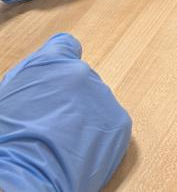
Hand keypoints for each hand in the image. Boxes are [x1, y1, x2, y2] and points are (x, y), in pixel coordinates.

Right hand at [0, 33, 130, 191]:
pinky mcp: (119, 122)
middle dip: (73, 101)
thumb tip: (45, 80)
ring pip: (97, 106)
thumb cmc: (9, 139)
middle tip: (54, 126)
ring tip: (63, 146)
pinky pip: (111, 127)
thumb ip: (35, 80)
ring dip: (86, 121)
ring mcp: (102, 96)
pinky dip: (100, 141)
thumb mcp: (10, 96)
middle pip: (82, 82)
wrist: (24, 176)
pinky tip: (79, 156)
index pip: (66, 46)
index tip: (61, 80)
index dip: (63, 65)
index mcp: (51, 60)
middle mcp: (81, 71)